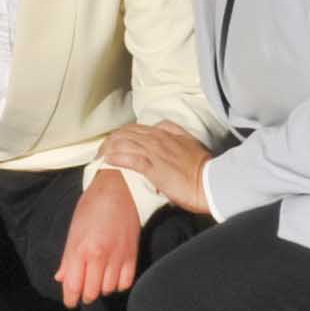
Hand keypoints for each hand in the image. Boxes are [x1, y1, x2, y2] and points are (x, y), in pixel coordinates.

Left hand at [54, 176, 145, 307]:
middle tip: (83, 288)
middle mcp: (100, 256)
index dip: (70, 298)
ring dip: (102, 288)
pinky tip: (113, 276)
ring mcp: (118, 256)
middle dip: (85, 294)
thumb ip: (67, 257)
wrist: (118, 189)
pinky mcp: (132, 255)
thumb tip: (61, 278)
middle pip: (92, 292)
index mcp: (81, 249)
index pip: (74, 286)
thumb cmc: (91, 207)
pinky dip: (118, 284)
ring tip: (98, 279)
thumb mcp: (73, 230)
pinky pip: (126, 283)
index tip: (70, 302)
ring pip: (109, 289)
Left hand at [95, 122, 212, 218]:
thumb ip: (173, 132)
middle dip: (109, 142)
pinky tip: (107, 161)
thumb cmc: (201, 166)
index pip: (134, 128)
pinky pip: (130, 159)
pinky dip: (117, 159)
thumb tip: (160, 128)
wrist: (210, 182)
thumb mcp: (187, 141)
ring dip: (108, 150)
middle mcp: (157, 138)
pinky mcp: (154, 168)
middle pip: (125, 134)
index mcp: (165, 132)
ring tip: (99, 158)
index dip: (120, 135)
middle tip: (100, 153)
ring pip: (124, 144)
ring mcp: (155, 152)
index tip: (112, 145)